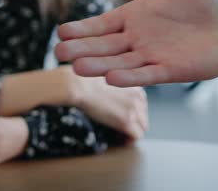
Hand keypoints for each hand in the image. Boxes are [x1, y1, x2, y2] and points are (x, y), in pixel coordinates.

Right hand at [0, 66, 148, 139]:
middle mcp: (138, 94)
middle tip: (120, 129)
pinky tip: (119, 140)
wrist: (74, 85)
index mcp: (132, 82)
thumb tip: (100, 94)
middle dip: (134, 122)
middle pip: (144, 114)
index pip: (140, 101)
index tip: (120, 115)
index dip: (132, 110)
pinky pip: (136, 136)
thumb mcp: (99, 76)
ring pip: (142, 126)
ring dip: (131, 132)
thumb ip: (107, 85)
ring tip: (118, 135)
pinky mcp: (126, 121)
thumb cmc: (79, 79)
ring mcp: (133, 108)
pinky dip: (129, 140)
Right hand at [55, 0, 217, 88]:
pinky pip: (146, 75)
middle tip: (58, 53)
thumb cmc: (202, 2)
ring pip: (119, 63)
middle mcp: (136, 40)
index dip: (82, 29)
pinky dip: (129, 78)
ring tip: (77, 68)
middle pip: (103, 47)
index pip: (101, 25)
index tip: (61, 32)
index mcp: (133, 18)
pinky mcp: (170, 70)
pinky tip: (111, 79)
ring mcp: (151, 56)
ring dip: (99, 66)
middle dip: (82, 50)